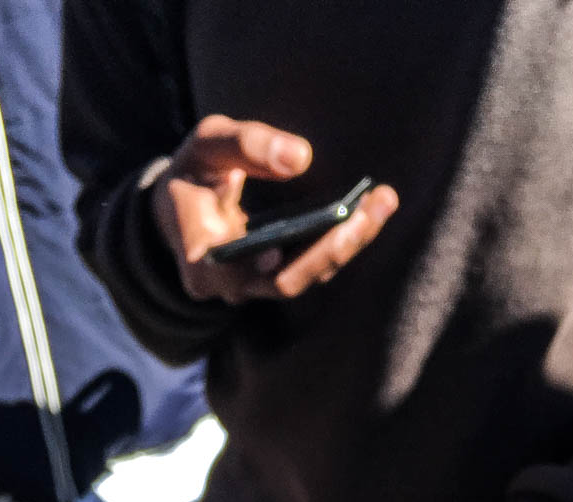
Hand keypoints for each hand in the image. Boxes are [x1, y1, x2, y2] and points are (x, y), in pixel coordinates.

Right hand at [151, 115, 397, 303]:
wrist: (189, 202)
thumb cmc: (198, 169)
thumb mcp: (208, 144)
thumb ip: (244, 145)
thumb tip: (300, 158)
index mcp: (201, 256)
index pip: (230, 270)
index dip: (257, 266)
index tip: (276, 252)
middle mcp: (233, 284)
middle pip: (286, 279)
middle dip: (332, 246)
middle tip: (374, 205)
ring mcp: (260, 286)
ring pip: (309, 276)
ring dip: (350, 242)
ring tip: (383, 200)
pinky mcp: (284, 278)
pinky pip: (318, 266)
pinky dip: (347, 238)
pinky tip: (375, 208)